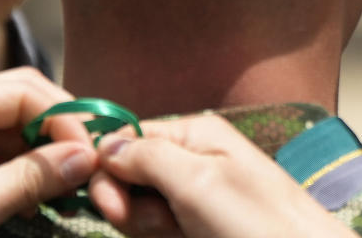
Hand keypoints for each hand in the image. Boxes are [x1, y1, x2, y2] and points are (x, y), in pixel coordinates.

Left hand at [0, 67, 94, 233]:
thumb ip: (30, 178)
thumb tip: (87, 158)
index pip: (23, 90)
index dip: (63, 117)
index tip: (88, 154)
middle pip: (26, 101)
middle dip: (62, 132)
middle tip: (86, 164)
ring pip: (23, 128)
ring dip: (53, 157)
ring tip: (70, 191)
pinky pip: (10, 153)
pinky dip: (34, 173)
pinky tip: (43, 201)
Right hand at [91, 115, 358, 237]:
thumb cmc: (257, 222)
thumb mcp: (198, 181)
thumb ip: (147, 157)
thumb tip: (104, 144)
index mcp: (195, 133)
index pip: (124, 140)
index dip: (108, 174)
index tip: (115, 205)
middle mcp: (194, 157)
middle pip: (128, 181)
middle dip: (136, 210)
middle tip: (170, 223)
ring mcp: (197, 194)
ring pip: (142, 213)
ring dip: (155, 229)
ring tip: (191, 233)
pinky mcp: (198, 224)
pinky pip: (162, 230)